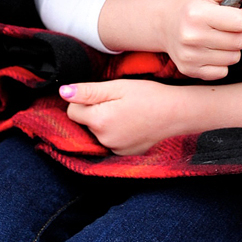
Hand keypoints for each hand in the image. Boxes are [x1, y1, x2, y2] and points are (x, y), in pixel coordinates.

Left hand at [60, 79, 190, 154]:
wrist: (178, 114)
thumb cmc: (149, 95)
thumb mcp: (117, 87)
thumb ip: (87, 91)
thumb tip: (63, 93)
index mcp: (99, 121)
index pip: (72, 111)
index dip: (83, 100)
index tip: (102, 94)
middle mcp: (104, 140)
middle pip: (85, 123)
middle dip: (94, 112)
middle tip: (118, 102)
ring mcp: (115, 150)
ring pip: (97, 133)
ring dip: (105, 123)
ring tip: (127, 113)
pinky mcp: (125, 154)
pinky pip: (111, 142)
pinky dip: (116, 133)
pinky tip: (132, 124)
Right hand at [98, 0, 241, 79]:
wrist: (164, 24)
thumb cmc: (192, 5)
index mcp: (197, 13)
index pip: (241, 22)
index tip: (233, 13)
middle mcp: (191, 36)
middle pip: (240, 42)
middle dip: (237, 33)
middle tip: (224, 26)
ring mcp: (189, 55)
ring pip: (234, 58)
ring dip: (230, 48)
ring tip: (218, 38)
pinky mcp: (190, 70)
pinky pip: (223, 72)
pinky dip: (221, 63)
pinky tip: (211, 51)